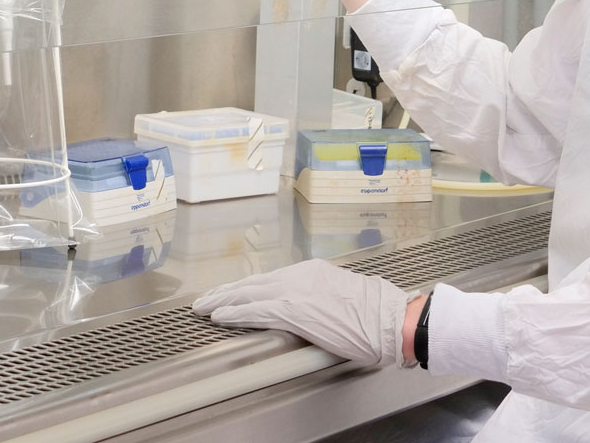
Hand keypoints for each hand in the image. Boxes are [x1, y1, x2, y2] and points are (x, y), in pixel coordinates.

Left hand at [192, 258, 407, 366]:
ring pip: (248, 293)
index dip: (247, 287)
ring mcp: (295, 292)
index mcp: (312, 272)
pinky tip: (220, 316)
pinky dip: (234, 313)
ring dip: (223, 301)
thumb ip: (321, 295)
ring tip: (204, 306)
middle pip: (253, 283)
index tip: (232, 292)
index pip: (270, 279)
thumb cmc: (373, 311)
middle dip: (227, 291)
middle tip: (206, 297)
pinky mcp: (293, 311)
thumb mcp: (343, 293)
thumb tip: (311, 306)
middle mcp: (299, 277)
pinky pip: (255, 310)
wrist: (385, 317)